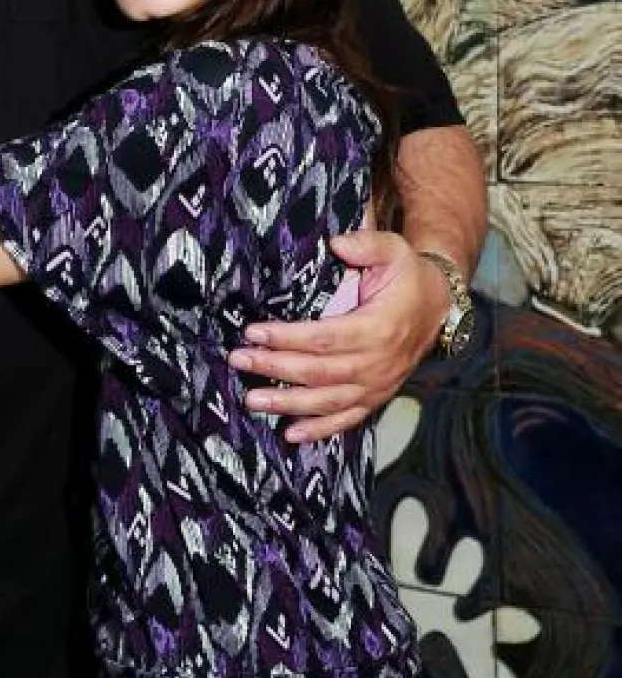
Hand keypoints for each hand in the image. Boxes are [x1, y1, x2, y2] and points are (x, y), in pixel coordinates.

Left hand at [229, 231, 449, 442]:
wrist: (438, 307)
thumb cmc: (408, 278)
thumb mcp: (394, 250)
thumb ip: (367, 243)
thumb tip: (336, 243)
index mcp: (377, 328)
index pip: (323, 337)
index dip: (286, 337)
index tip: (253, 332)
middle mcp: (377, 363)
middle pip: (318, 372)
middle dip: (274, 368)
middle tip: (239, 360)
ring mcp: (376, 385)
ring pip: (327, 401)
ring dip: (287, 404)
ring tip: (252, 400)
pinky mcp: (375, 397)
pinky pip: (347, 420)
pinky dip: (319, 430)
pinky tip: (290, 434)